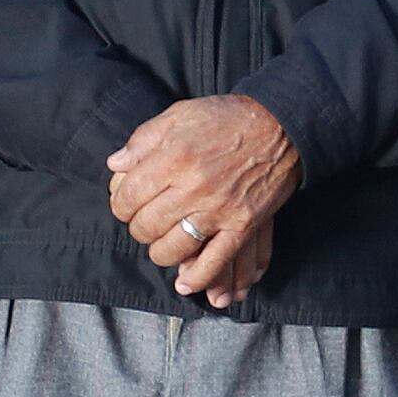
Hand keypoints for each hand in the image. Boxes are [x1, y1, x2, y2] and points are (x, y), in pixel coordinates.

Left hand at [106, 96, 300, 307]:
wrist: (282, 125)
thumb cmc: (228, 117)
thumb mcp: (180, 114)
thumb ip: (143, 140)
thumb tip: (115, 164)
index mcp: (174, 157)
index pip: (127, 196)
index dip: (120, 203)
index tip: (125, 203)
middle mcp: (193, 187)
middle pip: (146, 225)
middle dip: (138, 226)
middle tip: (144, 220)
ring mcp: (218, 210)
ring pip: (171, 248)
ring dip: (160, 251)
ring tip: (162, 241)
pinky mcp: (242, 225)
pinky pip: (214, 262)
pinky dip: (197, 277)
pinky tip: (184, 282)